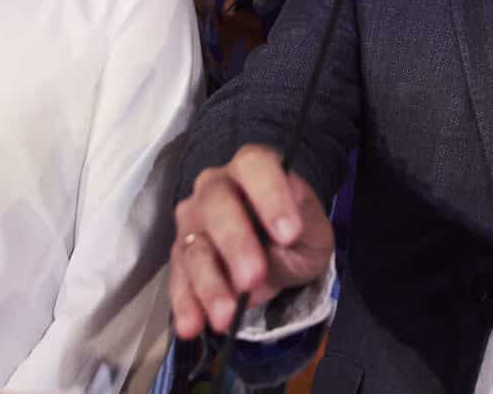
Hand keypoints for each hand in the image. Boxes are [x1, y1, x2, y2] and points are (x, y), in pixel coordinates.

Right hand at [169, 144, 334, 338]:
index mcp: (253, 167)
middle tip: (253, 278)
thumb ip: (304, 211)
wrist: (278, 255)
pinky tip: (192, 325)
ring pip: (194, 248)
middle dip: (235, 244)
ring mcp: (194, 221)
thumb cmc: (295, 232)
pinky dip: (185, 304)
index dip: (270, 197)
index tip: (289, 233)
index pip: (255, 167)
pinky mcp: (181, 256)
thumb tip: (291, 200)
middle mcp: (216, 186)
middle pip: (215, 205)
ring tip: (226, 317)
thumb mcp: (313, 226)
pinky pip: (178, 278)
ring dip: (209, 284)